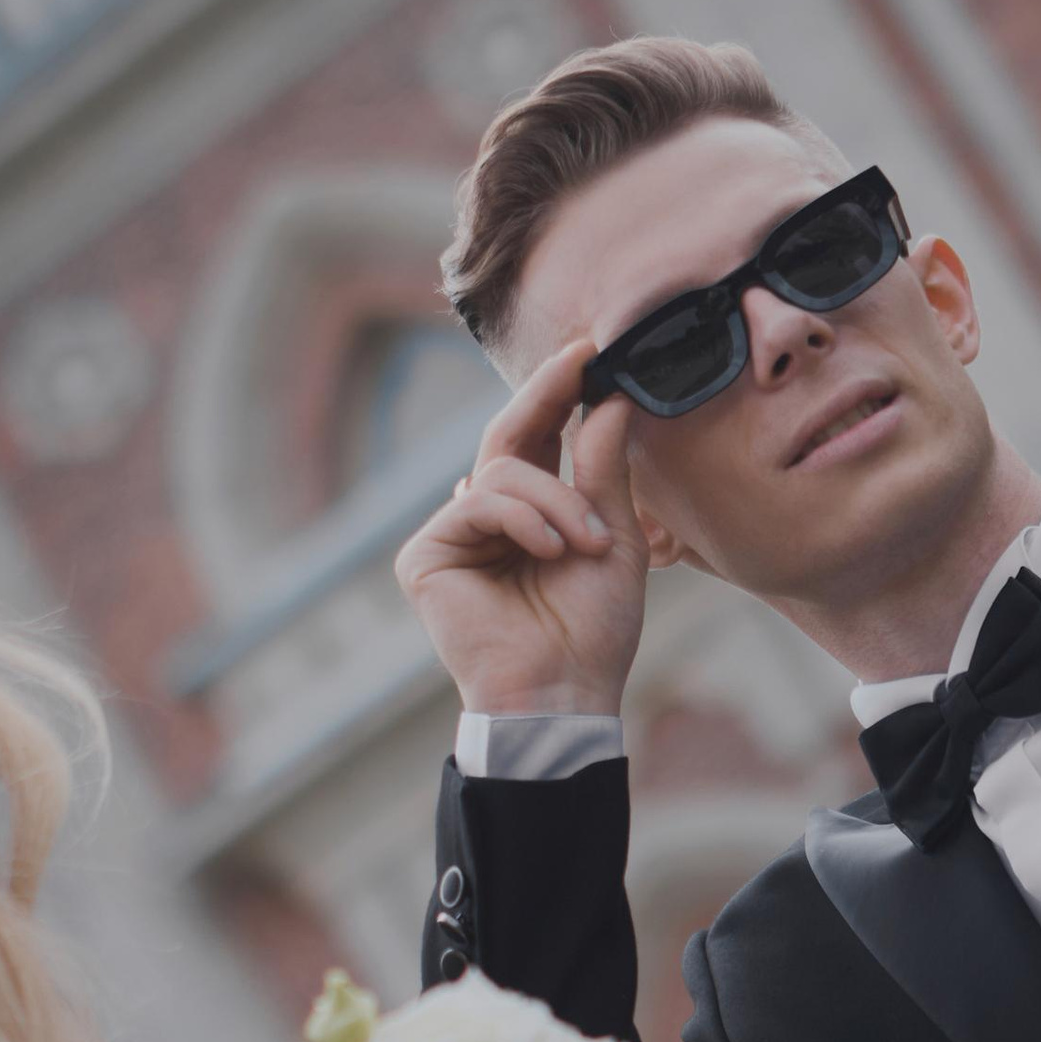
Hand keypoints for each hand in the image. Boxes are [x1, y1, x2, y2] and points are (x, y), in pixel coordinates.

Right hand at [393, 336, 649, 717]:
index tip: (588, 351)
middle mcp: (487, 519)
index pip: (537, 439)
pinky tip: (551, 550)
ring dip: (556, 501)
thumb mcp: (615, 538)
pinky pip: (478, 502)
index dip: (557, 393)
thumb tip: (611, 399)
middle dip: (548, 396)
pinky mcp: (425, 558)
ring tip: (587, 544)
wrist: (565, 690)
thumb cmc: (594, 628)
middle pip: (509, 436)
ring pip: (501, 473)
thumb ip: (604, 469)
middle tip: (583, 360)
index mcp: (531, 513)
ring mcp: (452, 536)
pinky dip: (524, 520)